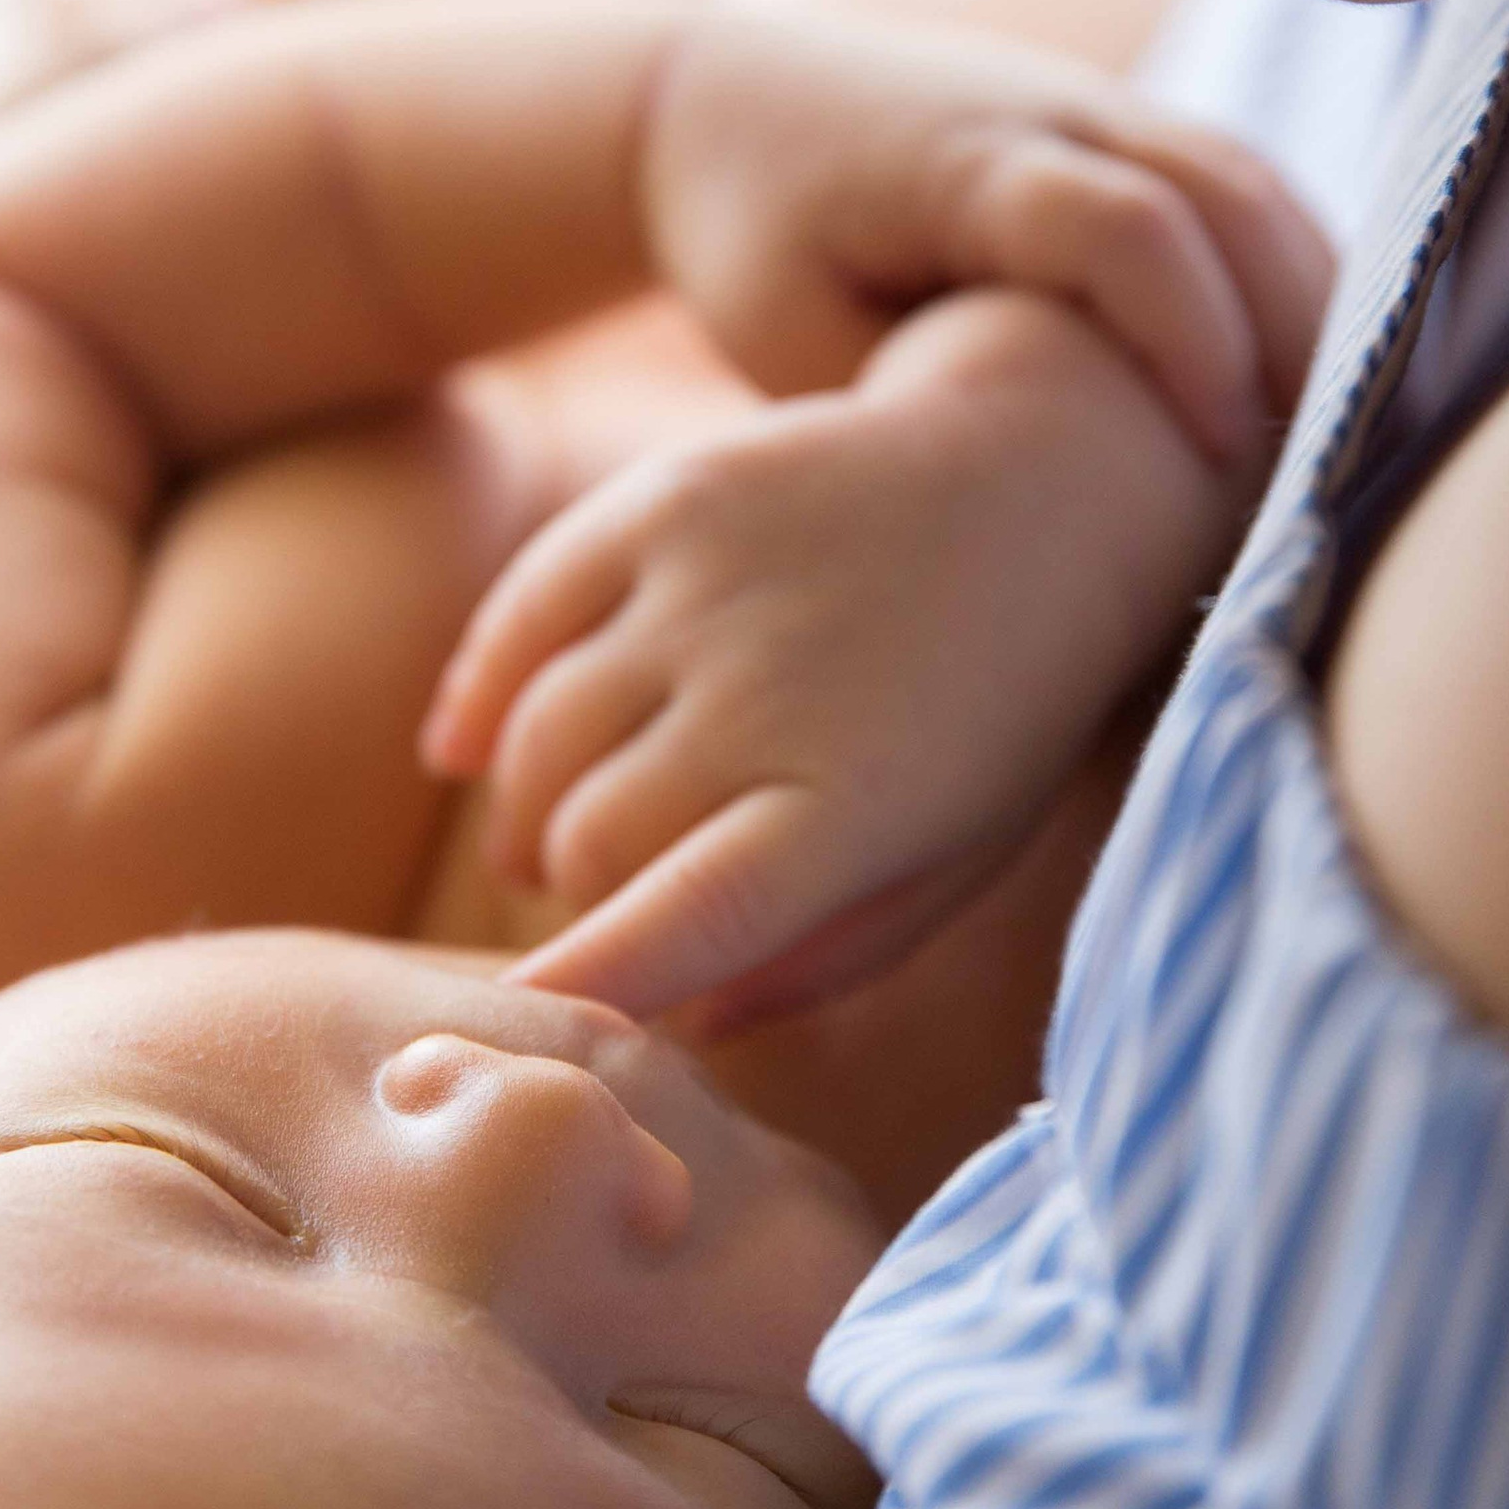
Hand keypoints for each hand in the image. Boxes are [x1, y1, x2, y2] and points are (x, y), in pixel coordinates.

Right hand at [423, 286, 1246, 1026]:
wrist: (1041, 482)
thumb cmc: (997, 713)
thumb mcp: (952, 860)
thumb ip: (825, 954)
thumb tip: (685, 1025)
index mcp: (858, 804)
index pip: (688, 913)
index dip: (589, 977)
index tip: (521, 1019)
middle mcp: (770, 691)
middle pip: (587, 838)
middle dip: (579, 897)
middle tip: (604, 907)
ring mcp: (707, 584)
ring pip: (541, 740)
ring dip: (530, 812)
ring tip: (553, 843)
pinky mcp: (664, 499)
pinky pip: (521, 615)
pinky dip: (480, 696)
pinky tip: (468, 753)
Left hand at [643, 6, 1330, 467]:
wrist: (725, 105)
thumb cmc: (752, 243)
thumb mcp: (798, 340)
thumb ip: (921, 397)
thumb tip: (1046, 490)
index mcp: (965, 161)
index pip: (1126, 228)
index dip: (1196, 334)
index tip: (1226, 450)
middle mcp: (1050, 108)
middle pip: (1229, 189)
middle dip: (1300, 322)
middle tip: (1337, 460)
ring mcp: (1093, 102)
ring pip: (1251, 181)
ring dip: (1315, 295)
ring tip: (1350, 429)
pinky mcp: (1114, 125)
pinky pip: (1234, 185)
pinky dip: (1284, 270)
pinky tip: (1312, 376)